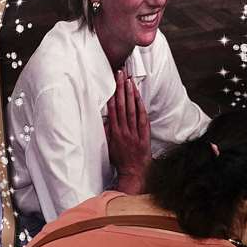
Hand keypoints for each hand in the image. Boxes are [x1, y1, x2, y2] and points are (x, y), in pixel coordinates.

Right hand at [105, 71, 150, 192]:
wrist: (133, 171)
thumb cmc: (119, 159)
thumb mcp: (108, 146)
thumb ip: (106, 131)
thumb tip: (103, 118)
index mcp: (114, 132)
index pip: (112, 109)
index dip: (112, 94)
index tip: (112, 82)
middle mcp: (124, 130)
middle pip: (122, 106)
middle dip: (121, 89)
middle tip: (121, 74)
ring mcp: (135, 132)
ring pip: (132, 110)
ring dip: (130, 94)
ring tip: (129, 80)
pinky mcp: (144, 135)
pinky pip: (142, 118)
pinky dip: (140, 106)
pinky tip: (139, 96)